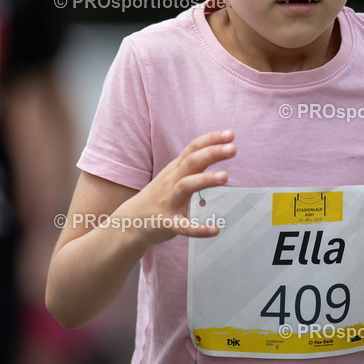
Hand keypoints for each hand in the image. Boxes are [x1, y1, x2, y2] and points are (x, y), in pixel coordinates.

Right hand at [116, 129, 235, 245]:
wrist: (130, 222)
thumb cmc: (158, 196)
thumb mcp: (172, 175)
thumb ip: (192, 163)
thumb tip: (217, 147)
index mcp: (175, 169)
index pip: (193, 148)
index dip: (211, 140)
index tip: (230, 134)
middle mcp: (171, 182)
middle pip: (191, 162)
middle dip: (211, 153)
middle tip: (232, 149)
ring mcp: (168, 202)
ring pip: (186, 186)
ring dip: (205, 180)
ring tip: (225, 177)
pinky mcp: (168, 223)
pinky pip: (184, 226)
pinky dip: (199, 229)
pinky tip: (214, 230)